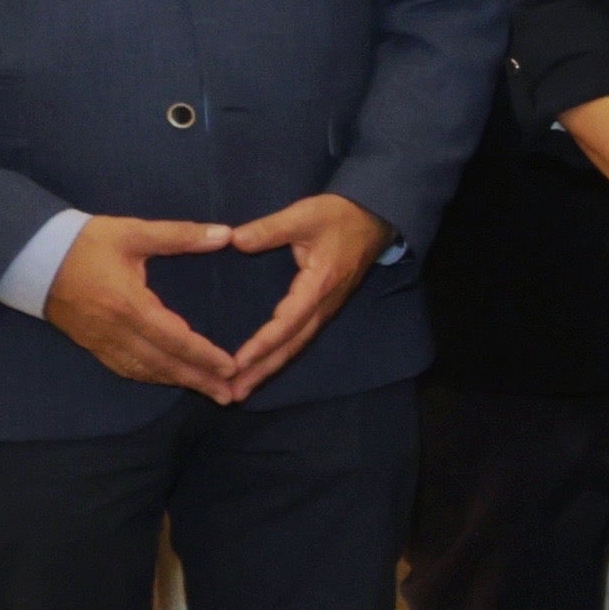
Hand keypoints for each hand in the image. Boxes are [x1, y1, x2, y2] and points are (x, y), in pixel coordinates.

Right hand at [39, 214, 242, 396]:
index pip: (174, 338)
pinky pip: (124, 368)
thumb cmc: (85, 242)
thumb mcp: (134, 232)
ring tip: (208, 392)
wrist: (31, 257)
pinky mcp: (90, 344)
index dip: (204, 356)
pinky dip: (150, 376)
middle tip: (229, 396)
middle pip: (162, 363)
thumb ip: (181, 235)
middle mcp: (115, 330)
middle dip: (198, 380)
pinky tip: (168, 379)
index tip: (232, 368)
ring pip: (144, 370)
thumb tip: (226, 234)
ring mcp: (100, 341)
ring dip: (177, 382)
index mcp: (129, 305)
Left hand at [210, 194, 391, 401]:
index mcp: (319, 285)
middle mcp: (323, 305)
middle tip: (234, 394)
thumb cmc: (339, 216)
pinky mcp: (323, 308)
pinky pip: (300, 338)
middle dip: (262, 370)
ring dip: (269, 369)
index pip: (288, 322)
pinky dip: (280, 356)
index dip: (263, 343)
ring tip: (243, 389)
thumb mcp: (305, 215)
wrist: (374, 218)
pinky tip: (263, 366)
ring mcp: (326, 309)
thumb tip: (235, 240)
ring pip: (296, 346)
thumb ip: (270, 228)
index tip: (238, 362)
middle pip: (292, 345)